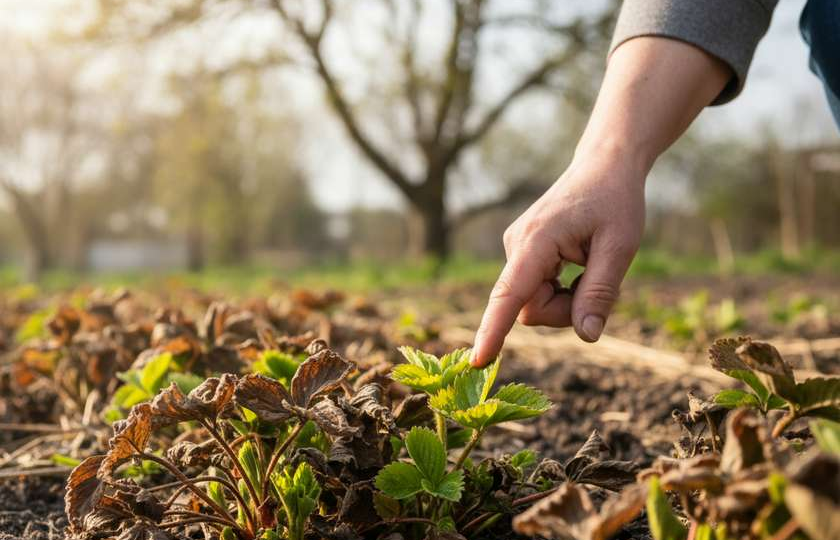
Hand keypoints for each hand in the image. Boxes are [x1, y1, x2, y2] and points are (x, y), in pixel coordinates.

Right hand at [471, 147, 646, 366]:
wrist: (604, 166)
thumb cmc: (615, 201)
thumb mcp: (620, 247)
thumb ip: (600, 293)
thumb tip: (586, 336)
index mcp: (536, 241)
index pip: (509, 295)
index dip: (493, 330)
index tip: (478, 360)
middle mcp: (516, 245)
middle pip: (530, 308)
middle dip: (566, 310)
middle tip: (601, 280)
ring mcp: (516, 249)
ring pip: (534, 303)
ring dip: (567, 299)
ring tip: (592, 266)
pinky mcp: (522, 254)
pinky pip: (536, 291)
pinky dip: (562, 290)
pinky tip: (580, 264)